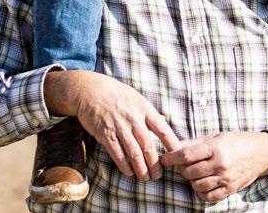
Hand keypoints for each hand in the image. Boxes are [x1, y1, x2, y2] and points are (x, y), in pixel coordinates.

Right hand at [44, 70, 178, 179]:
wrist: (90, 90)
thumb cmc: (115, 93)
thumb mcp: (135, 97)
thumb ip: (148, 112)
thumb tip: (163, 121)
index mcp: (143, 107)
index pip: (162, 129)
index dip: (171, 144)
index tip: (178, 155)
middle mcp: (133, 118)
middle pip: (149, 146)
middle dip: (155, 164)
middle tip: (158, 175)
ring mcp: (119, 126)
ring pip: (134, 154)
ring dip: (141, 169)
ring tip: (145, 178)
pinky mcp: (106, 134)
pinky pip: (118, 154)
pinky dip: (125, 166)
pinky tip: (129, 172)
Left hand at [161, 131, 267, 202]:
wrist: (260, 153)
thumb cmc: (236, 141)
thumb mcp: (215, 136)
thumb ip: (194, 143)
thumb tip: (174, 146)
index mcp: (215, 147)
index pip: (187, 154)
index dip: (172, 157)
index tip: (164, 158)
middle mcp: (220, 164)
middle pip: (190, 171)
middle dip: (181, 168)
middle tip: (182, 164)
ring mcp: (225, 179)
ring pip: (197, 185)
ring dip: (191, 180)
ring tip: (194, 172)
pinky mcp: (229, 190)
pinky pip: (208, 196)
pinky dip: (200, 191)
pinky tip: (201, 183)